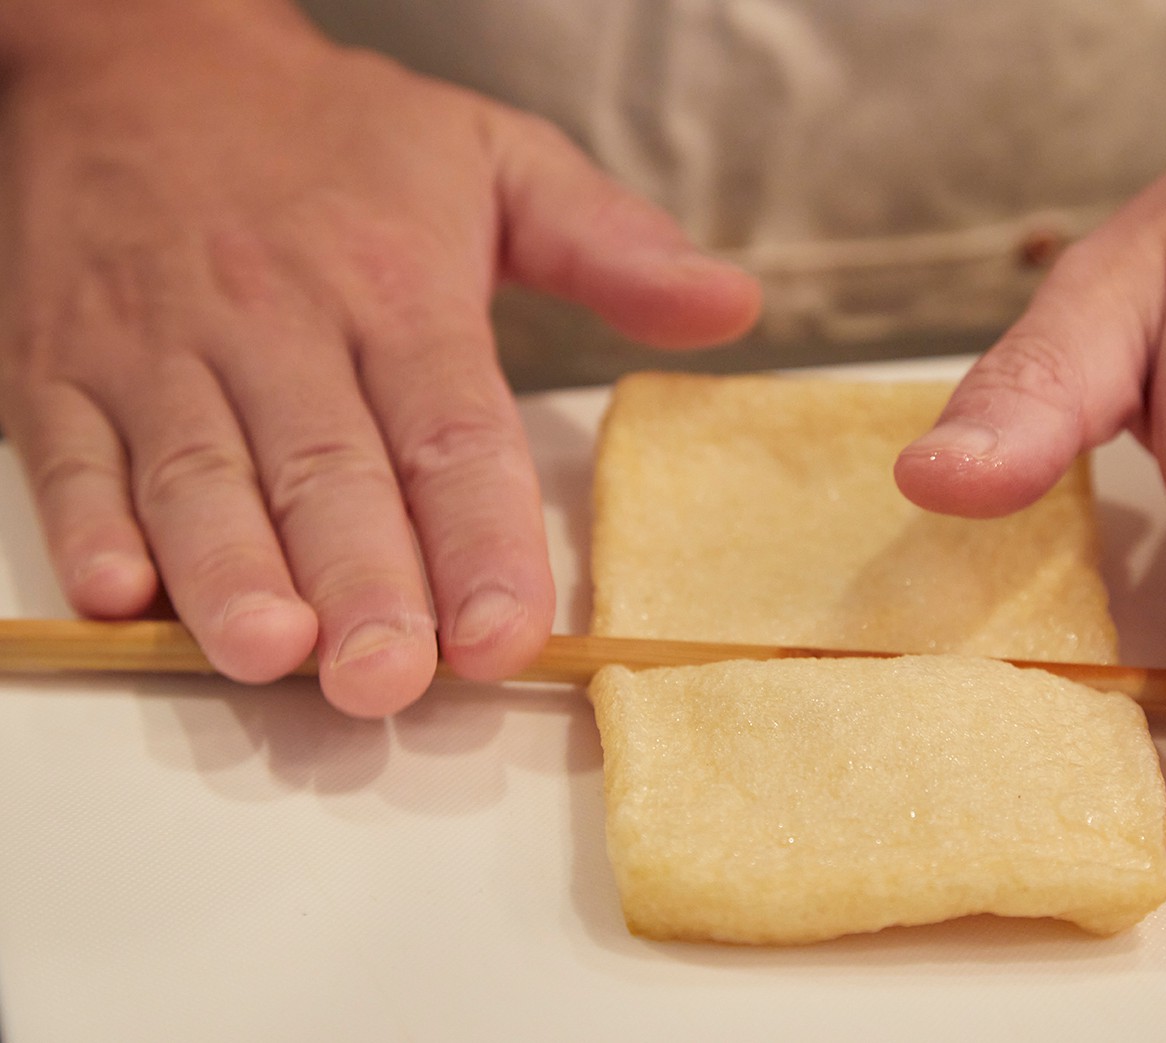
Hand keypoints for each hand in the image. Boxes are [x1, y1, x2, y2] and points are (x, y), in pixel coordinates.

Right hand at [0, 2, 760, 716]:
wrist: (140, 51)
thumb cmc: (333, 132)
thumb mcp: (495, 156)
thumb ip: (611, 244)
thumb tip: (731, 307)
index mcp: (396, 284)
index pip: (449, 429)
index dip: (479, 538)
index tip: (505, 632)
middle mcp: (279, 322)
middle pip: (328, 471)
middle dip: (362, 583)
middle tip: (389, 677)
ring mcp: (161, 348)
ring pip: (201, 476)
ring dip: (231, 572)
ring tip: (272, 655)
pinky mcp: (62, 367)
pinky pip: (72, 455)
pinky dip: (91, 529)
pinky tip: (119, 596)